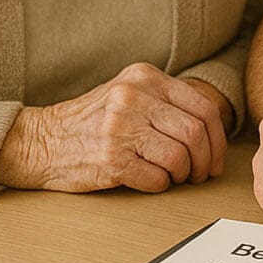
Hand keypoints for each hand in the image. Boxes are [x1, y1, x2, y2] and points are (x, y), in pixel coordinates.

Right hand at [0, 63, 229, 191]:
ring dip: (184, 174)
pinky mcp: (111, 160)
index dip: (218, 138)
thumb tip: (214, 132)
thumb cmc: (94, 120)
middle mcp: (133, 97)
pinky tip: (151, 180)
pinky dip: (161, 185)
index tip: (216, 157)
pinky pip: (157, 179)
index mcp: (144, 76)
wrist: (43, 140)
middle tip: (202, 174)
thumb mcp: (129, 92)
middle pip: (195, 133)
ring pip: (180, 157)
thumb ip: (166, 100)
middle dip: (206, 160)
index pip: (202, 107)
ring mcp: (120, 128)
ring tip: (175, 176)